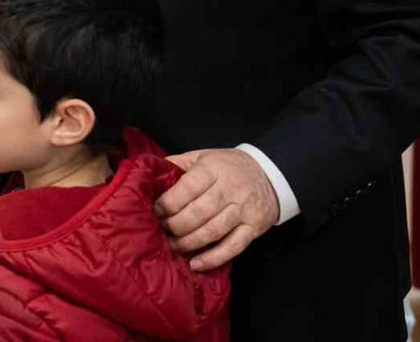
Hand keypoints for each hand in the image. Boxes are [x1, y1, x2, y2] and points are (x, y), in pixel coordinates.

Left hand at [154, 147, 279, 271]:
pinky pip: (232, 247)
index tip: (156, 211)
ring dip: (188, 243)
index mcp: (213, 169)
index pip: (187, 188)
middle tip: (163, 230)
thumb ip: (177, 164)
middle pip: (197, 213)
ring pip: (212, 231)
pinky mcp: (253, 228)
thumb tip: (149, 174)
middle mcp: (230, 189)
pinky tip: (195, 264)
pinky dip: (213, 258)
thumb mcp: (202, 156)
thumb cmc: (228, 166)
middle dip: (175, 225)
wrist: (270, 175)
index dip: (168, 203)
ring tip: (174, 245)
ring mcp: (243, 210)